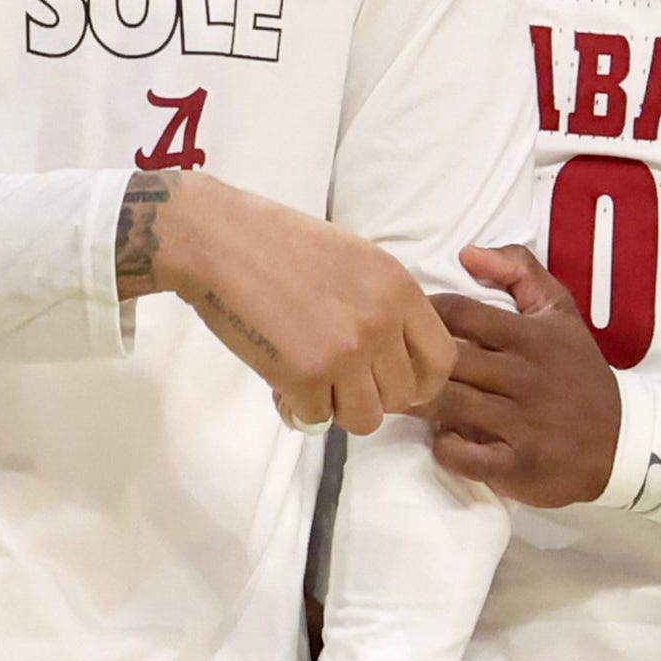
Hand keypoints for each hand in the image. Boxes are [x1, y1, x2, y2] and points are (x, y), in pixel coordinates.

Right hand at [129, 173, 454, 435]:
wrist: (219, 241)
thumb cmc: (280, 244)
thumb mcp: (358, 260)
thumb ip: (386, 305)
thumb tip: (398, 359)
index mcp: (399, 289)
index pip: (441, 360)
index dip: (419, 381)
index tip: (391, 380)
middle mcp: (381, 322)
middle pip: (403, 396)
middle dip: (371, 396)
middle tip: (339, 382)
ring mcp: (346, 352)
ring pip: (366, 418)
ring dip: (338, 409)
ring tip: (313, 384)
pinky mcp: (306, 376)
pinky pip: (316, 419)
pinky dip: (297, 409)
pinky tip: (281, 384)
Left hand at [428, 244, 619, 505]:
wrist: (620, 442)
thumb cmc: (576, 373)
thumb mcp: (560, 312)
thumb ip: (520, 271)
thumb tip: (467, 253)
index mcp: (531, 336)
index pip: (460, 313)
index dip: (424, 314)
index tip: (407, 323)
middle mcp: (525, 376)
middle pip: (446, 359)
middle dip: (410, 360)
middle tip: (389, 364)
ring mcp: (522, 423)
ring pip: (450, 404)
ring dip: (418, 402)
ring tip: (402, 397)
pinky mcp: (518, 464)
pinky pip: (465, 456)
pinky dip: (446, 448)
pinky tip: (445, 439)